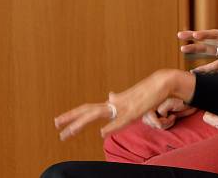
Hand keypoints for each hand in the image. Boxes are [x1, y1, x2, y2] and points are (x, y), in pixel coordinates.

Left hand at [54, 69, 194, 139]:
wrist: (162, 83)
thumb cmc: (147, 92)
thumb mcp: (129, 98)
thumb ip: (118, 100)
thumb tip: (109, 96)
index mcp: (113, 103)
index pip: (89, 108)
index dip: (73, 114)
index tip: (58, 121)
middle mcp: (114, 104)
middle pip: (88, 110)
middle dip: (71, 118)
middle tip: (55, 125)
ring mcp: (123, 107)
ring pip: (98, 115)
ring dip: (80, 124)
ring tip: (67, 132)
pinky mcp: (135, 111)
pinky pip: (120, 121)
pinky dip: (111, 127)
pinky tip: (101, 133)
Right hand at [178, 29, 217, 72]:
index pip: (217, 35)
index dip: (206, 35)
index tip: (195, 35)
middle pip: (208, 40)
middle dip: (194, 37)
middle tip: (179, 35)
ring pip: (207, 50)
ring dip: (195, 50)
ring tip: (181, 48)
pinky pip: (214, 65)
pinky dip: (205, 69)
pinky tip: (194, 72)